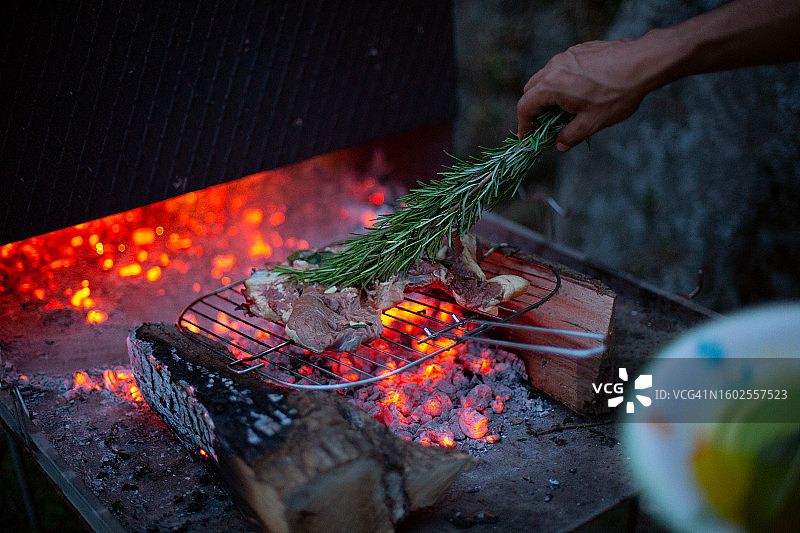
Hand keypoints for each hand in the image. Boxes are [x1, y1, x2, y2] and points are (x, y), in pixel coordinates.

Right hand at [516, 38, 655, 150]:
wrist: (643, 63)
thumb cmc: (617, 94)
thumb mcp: (591, 123)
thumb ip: (569, 136)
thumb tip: (558, 145)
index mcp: (551, 86)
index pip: (525, 107)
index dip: (523, 125)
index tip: (527, 137)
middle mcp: (554, 67)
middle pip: (531, 90)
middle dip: (534, 109)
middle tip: (545, 126)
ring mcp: (567, 56)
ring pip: (546, 77)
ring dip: (548, 95)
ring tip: (564, 110)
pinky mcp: (580, 50)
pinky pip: (563, 68)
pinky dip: (563, 82)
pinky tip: (581, 93)